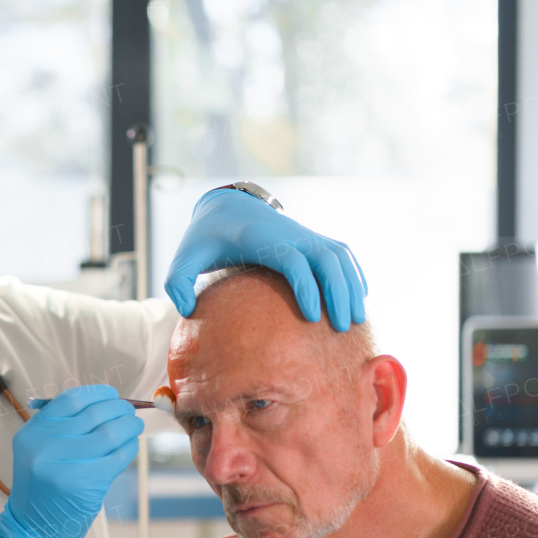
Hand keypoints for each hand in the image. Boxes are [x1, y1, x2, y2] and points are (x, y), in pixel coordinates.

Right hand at [0, 386, 142, 537]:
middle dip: (119, 409)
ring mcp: (65, 465)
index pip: (71, 400)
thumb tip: (107, 405)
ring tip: (134, 427)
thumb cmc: (42, 486)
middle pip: (94, 414)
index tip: (112, 395)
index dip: (97, 394)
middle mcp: (46, 445)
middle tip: (129, 412)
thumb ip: (64, 426)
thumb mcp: (39, 449)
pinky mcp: (85, 484)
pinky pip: (117, 457)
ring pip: (110, 433)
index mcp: (33, 431)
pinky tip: (131, 446)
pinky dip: (129, 448)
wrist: (33, 528)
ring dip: (129, 427)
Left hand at [163, 187, 367, 331]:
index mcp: (261, 238)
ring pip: (338, 256)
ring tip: (357, 320)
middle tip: (343, 328)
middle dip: (338, 293)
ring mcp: (303, 234)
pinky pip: (341, 254)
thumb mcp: (184, 258)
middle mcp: (289, 234)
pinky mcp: (310, 238)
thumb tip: (186, 310)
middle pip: (326, 259)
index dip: (305, 287)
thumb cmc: (206, 239)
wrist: (227, 209)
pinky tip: (359, 298)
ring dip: (351, 286)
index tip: (311, 318)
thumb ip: (177, 282)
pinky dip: (353, 274)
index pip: (293, 260)